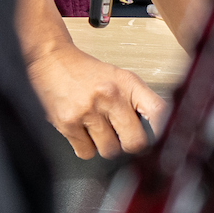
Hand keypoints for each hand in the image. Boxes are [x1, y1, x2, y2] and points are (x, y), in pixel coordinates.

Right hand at [28, 41, 164, 157]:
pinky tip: (83, 131)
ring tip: (97, 129)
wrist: (52, 60)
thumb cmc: (86, 72)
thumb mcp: (119, 78)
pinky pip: (86, 152)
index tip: (157, 139)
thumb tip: (155, 131)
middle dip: (128, 144)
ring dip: (104, 145)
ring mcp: (88, 111)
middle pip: (134, 142)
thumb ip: (137, 101)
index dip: (161, 130)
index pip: (158, 112)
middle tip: (121, 137)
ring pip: (109, 151)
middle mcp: (110, 96)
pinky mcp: (68, 123)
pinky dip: (85, 147)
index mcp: (127, 83)